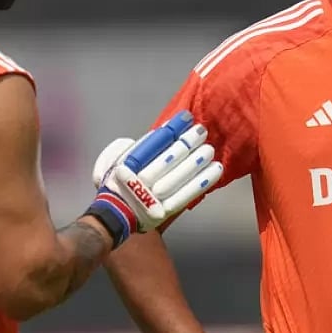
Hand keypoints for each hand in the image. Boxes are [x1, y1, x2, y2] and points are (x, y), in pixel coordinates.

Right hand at [86, 110, 223, 246]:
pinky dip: (202, 182)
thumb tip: (163, 132)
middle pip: (168, 158)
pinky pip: (185, 196)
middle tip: (202, 131)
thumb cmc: (119, 183)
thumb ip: (137, 148)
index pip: (153, 143)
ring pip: (179, 176)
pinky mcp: (164, 211)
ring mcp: (152, 197)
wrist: (115, 214)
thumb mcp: (116, 159)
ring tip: (210, 149)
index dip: (171, 129)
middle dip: (187, 143)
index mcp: (127, 165)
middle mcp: (139, 181)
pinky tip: (216, 170)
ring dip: (197, 161)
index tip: (186, 118)